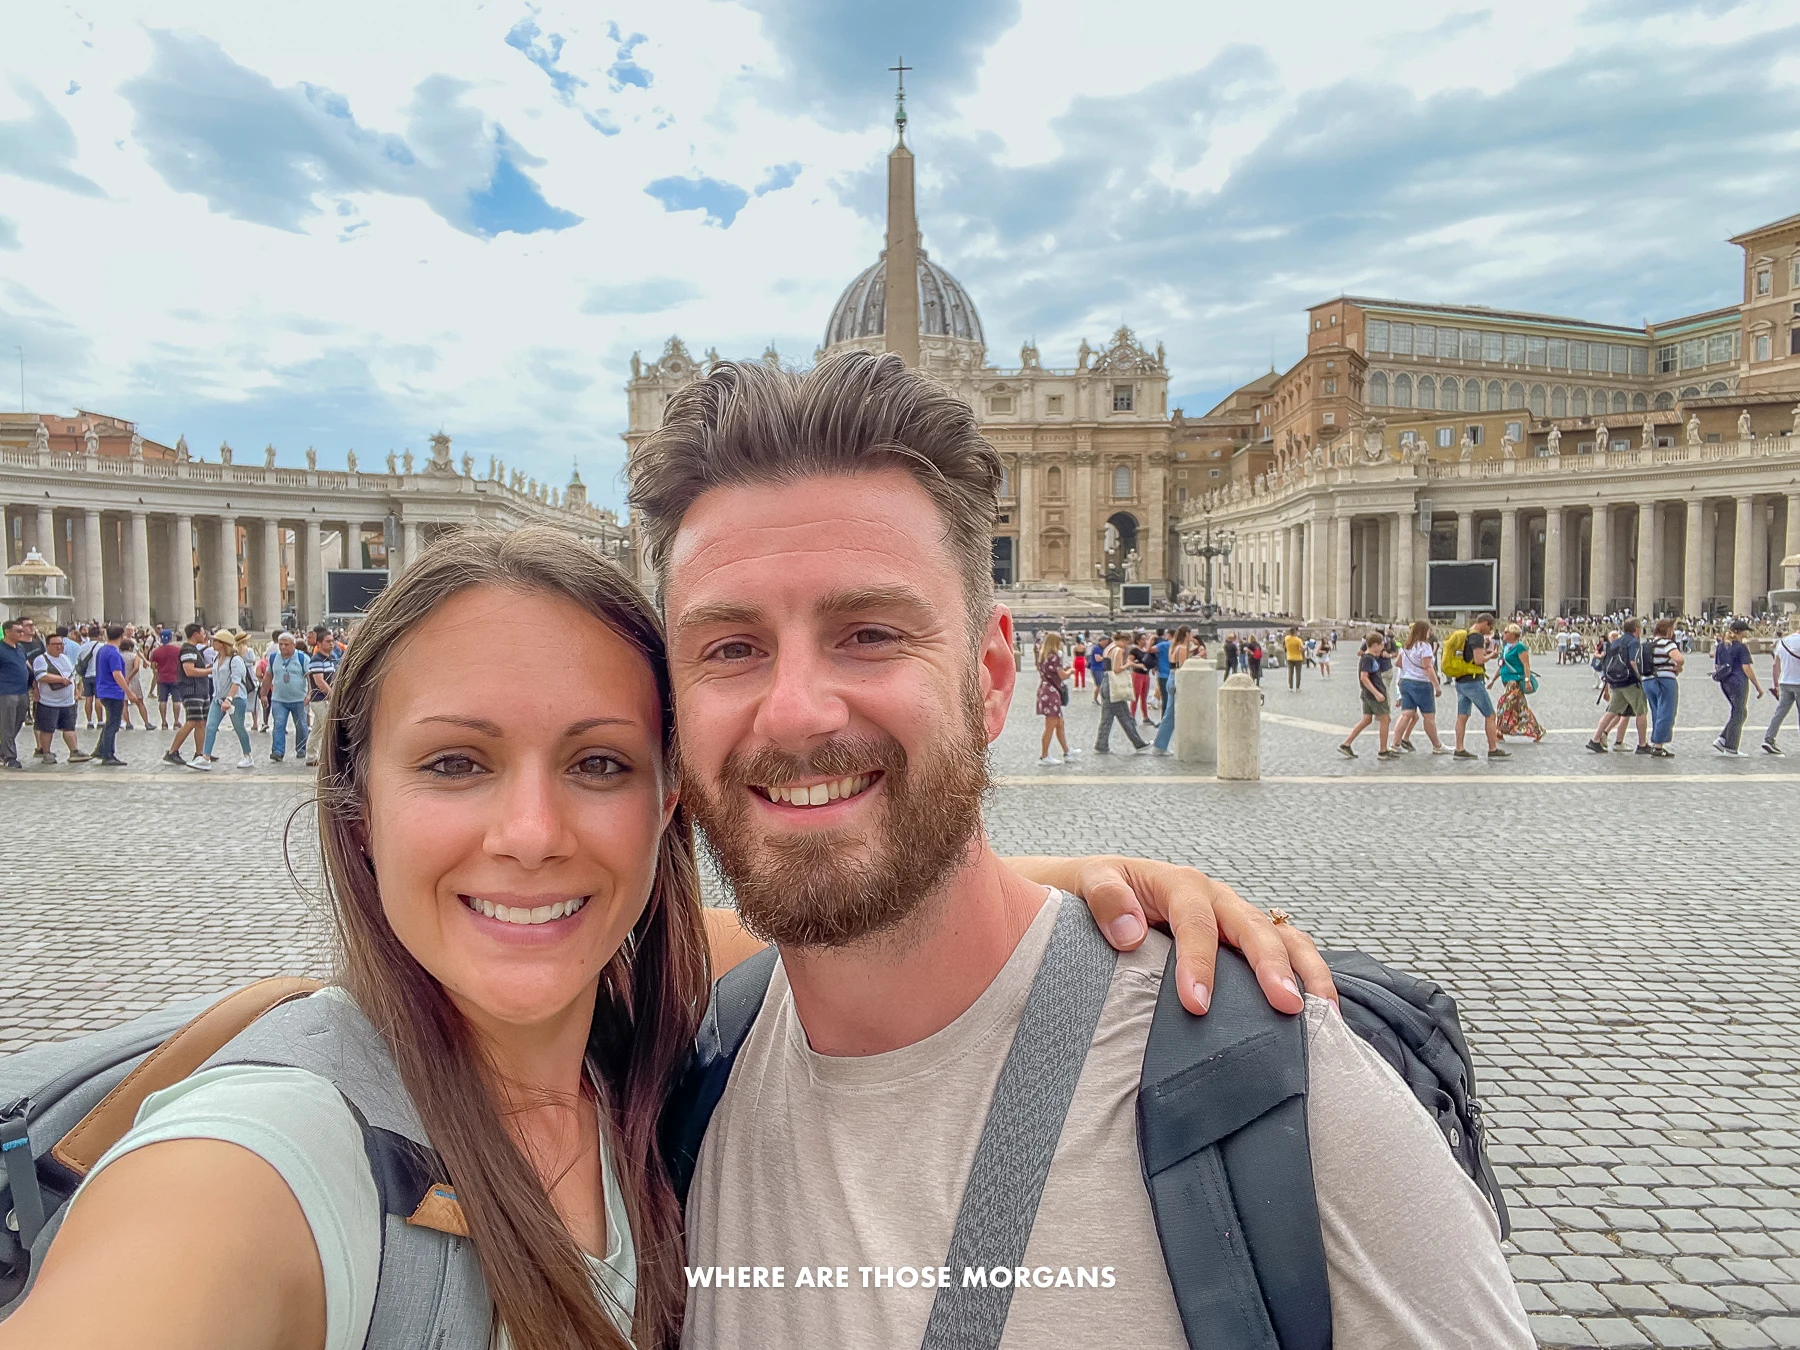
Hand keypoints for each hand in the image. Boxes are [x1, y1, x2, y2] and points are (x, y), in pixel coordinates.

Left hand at [1010, 855, 1336, 1016]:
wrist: (1098, 891)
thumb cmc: (1094, 893)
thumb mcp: (1088, 884)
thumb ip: (1105, 900)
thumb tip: (1131, 934)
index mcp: (1179, 884)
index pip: (1196, 922)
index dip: (1200, 962)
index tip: (1197, 1004)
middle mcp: (1216, 899)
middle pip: (1253, 928)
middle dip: (1272, 967)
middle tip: (1287, 1007)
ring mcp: (1236, 919)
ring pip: (1283, 937)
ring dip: (1306, 970)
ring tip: (1324, 1013)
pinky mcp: (1245, 941)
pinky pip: (1286, 952)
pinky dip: (1308, 975)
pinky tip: (1323, 1012)